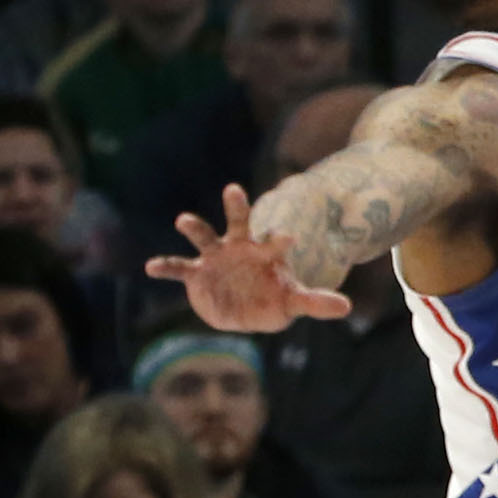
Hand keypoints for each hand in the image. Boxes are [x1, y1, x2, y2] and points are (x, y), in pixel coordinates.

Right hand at [147, 184, 351, 332]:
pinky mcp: (197, 273)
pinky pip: (179, 267)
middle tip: (234, 189)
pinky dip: (166, 267)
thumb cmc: (272, 298)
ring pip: (204, 236)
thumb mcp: (294, 302)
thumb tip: (347, 308)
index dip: (281, 240)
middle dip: (236, 206)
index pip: (275, 242)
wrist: (245, 308)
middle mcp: (238, 247)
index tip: (289, 237)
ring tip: (183, 219)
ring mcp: (215, 257)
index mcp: (265, 253)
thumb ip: (315, 302)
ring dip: (195, 227)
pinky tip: (150, 267)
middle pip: (238, 222)